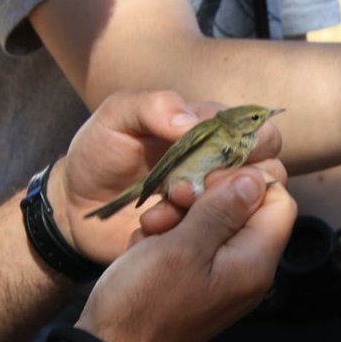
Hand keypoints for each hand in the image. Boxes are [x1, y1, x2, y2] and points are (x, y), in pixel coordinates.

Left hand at [50, 90, 281, 263]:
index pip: (260, 133)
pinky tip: (152, 225)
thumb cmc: (99, 150)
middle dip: (233, 183)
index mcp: (211, 130)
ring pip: (245, 208)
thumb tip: (195, 121)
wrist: (73, 204)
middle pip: (267, 172)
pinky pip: (217, 237)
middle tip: (187, 188)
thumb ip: (155, 104)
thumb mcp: (118, 115)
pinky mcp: (199, 233)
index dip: (249, 146)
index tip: (212, 158)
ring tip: (165, 207)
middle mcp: (221, 166)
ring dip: (210, 209)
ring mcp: (212, 202)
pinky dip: (189, 232)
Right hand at [75, 163, 296, 341]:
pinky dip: (168, 236)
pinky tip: (143, 244)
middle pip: (243, 209)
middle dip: (204, 196)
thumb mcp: (182, 247)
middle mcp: (246, 270)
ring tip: (149, 226)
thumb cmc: (144, 301)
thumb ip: (222, 210)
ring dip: (178, 215)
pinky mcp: (194, 280)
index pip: (277, 201)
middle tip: (171, 197)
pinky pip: (192, 244)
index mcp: (254, 262)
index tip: (207, 179)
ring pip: (212, 222)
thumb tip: (257, 180)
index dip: (248, 180)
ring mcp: (220, 277)